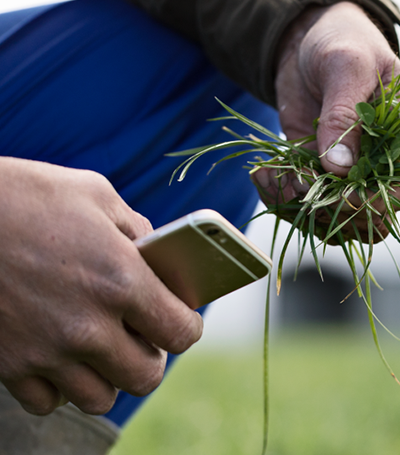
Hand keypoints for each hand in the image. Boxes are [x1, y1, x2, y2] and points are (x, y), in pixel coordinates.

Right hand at [0, 158, 202, 414]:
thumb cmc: (23, 196)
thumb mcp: (93, 195)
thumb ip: (136, 231)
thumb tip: (157, 258)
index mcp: (121, 281)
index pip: (181, 333)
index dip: (185, 326)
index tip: (178, 318)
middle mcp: (87, 326)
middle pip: (145, 377)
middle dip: (149, 356)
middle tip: (138, 335)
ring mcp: (45, 352)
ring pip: (98, 398)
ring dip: (105, 376)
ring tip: (97, 348)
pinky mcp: (7, 365)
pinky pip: (47, 401)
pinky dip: (56, 386)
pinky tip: (56, 356)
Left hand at [253, 1, 399, 241]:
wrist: (311, 36)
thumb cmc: (345, 41)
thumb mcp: (348, 67)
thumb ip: (344, 116)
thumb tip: (340, 168)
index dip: (382, 204)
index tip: (345, 193)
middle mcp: (378, 164)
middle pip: (371, 220)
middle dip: (332, 212)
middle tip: (300, 180)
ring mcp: (344, 172)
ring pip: (332, 221)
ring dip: (298, 209)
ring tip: (274, 175)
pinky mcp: (312, 170)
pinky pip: (299, 203)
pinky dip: (277, 196)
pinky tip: (262, 172)